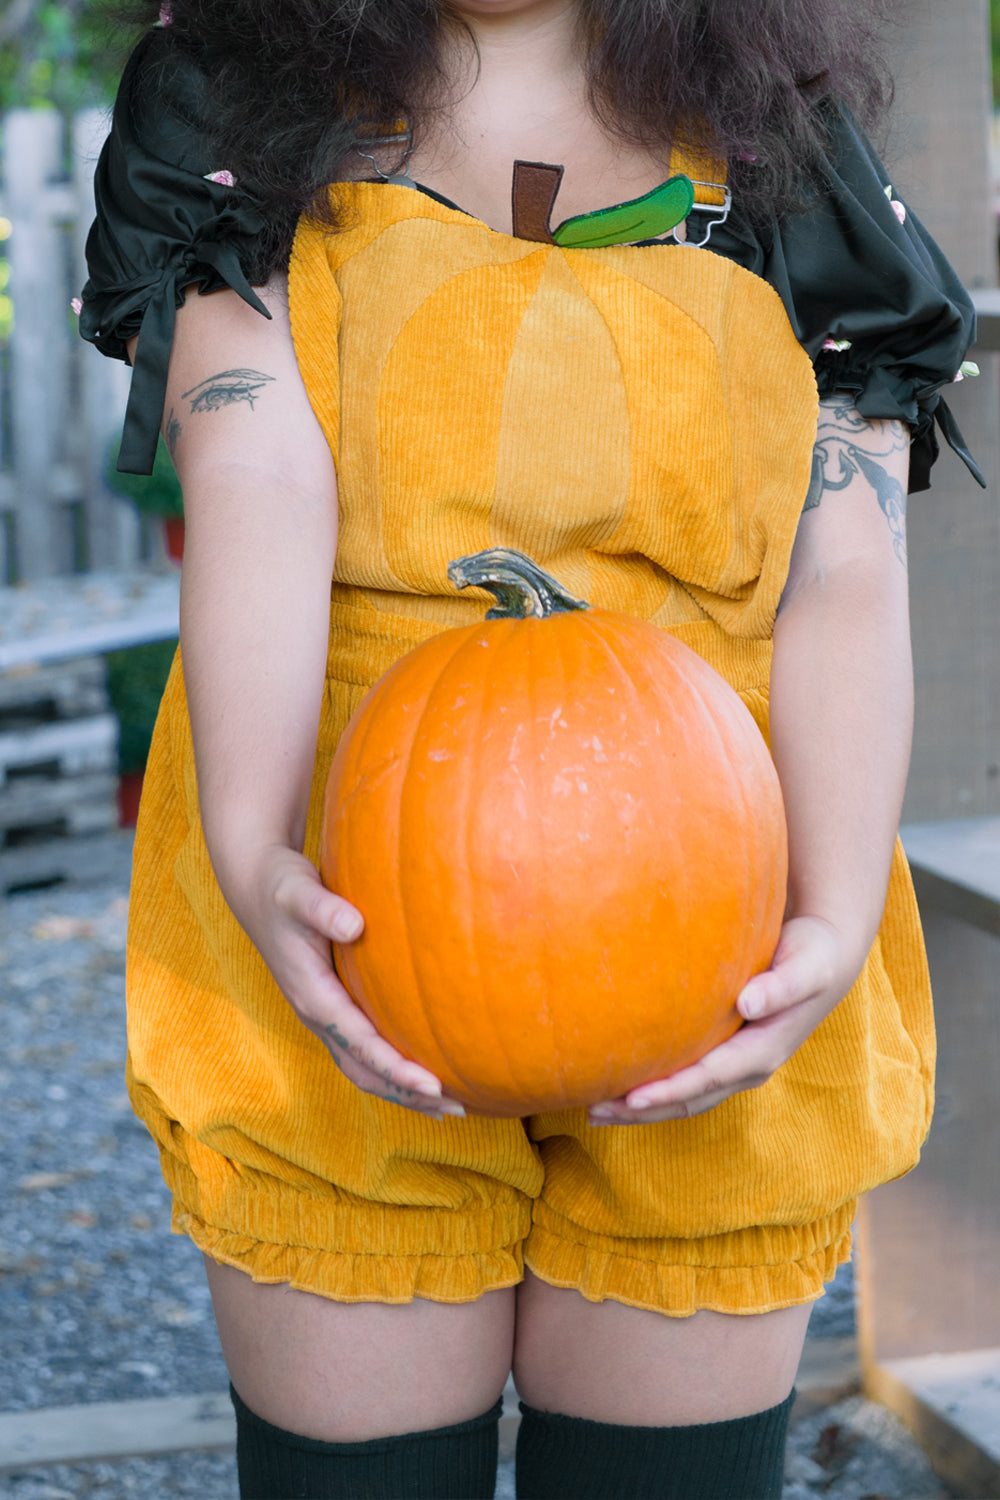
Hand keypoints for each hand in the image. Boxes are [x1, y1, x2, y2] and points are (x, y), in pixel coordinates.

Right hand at [225, 844, 465, 1120]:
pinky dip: (393, 1069)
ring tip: (448, 1107)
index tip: (433, 1086)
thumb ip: (324, 908)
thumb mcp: (299, 892)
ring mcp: (323, 1016)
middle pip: (364, 1070)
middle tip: (456, 1109)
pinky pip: (364, 1050)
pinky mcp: (332, 1008)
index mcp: (312, 996)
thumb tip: (355, 924)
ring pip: (363, 1068)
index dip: (396, 1068)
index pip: (360, 1044)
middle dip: (406, 1094)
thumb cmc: (283, 888)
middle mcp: (316, 1015)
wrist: (258, 888)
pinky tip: (425, 1070)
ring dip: (402, 1091)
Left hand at [587, 916, 858, 1125]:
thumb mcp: (806, 966)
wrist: (822, 961)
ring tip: (595, 1109)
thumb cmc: (811, 956)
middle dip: (643, 1110)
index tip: (632, 1097)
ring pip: (685, 1098)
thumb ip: (782, 985)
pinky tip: (621, 1086)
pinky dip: (654, 1090)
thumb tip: (749, 1001)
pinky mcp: (726, 1056)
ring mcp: (737, 1067)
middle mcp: (749, 1067)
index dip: (671, 1090)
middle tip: (594, 1110)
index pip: (708, 1077)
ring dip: (642, 1108)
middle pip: (690, 1099)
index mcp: (764, 1050)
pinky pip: (687, 1082)